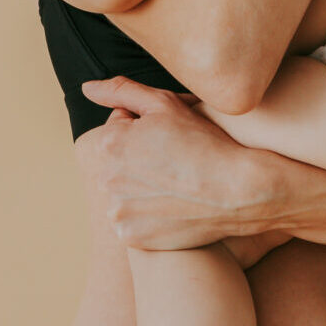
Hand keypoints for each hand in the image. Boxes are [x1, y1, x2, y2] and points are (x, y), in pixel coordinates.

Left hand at [76, 77, 284, 250]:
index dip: (147, 133)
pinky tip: (172, 209)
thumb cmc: (204, 143)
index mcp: (109, 143)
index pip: (119, 131)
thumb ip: (121, 91)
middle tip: (175, 164)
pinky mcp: (130, 236)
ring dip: (140, 190)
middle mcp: (106, 178)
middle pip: (118, 164)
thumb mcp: (165, 105)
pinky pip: (132, 223)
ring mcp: (117, 211)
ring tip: (176, 187)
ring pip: (124, 194)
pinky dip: (147, 218)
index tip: (171, 142)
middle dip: (139, 161)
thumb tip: (87, 88)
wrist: (239, 191)